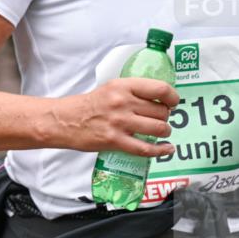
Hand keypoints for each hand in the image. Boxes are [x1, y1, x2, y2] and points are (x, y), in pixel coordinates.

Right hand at [56, 77, 179, 157]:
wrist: (65, 121)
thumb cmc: (88, 106)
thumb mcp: (110, 89)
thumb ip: (133, 92)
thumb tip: (157, 100)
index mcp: (123, 86)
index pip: (160, 89)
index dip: (172, 97)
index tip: (173, 102)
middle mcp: (123, 103)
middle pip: (161, 112)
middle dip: (165, 117)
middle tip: (160, 120)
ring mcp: (119, 123)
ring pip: (157, 129)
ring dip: (164, 132)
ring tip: (161, 132)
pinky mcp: (115, 141)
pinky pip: (145, 148)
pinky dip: (160, 150)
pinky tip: (167, 149)